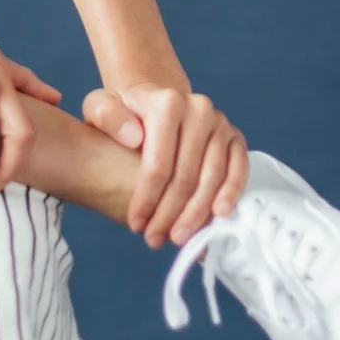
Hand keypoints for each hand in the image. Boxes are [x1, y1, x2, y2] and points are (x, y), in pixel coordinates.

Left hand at [82, 81, 248, 246]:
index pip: (158, 164)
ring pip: (212, 177)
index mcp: (166, 104)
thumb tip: (133, 138)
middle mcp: (198, 109)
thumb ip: (105, 116)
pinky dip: (230, 194)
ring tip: (178, 237)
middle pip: (186, 175)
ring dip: (196, 213)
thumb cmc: (126, 112)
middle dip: (170, 213)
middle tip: (155, 238)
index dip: (147, 199)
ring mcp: (220, 124)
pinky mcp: (235, 137)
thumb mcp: (100, 107)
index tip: (135, 223)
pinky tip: (218, 216)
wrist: (156, 101)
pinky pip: (239, 169)